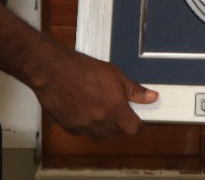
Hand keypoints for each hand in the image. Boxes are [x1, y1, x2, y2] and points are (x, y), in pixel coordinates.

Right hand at [33, 50, 157, 139]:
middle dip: (121, 124)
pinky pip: (85, 132)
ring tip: (100, 107)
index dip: (135, 122)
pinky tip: (85, 109)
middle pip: (118, 134)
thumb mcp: (114, 74)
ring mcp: (85, 127)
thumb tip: (151, 97)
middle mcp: (101, 122)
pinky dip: (88, 125)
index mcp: (115, 109)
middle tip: (117, 108)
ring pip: (101, 135)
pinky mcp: (71, 128)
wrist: (53, 71)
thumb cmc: (82, 69)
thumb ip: (134, 89)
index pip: (133, 128)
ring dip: (105, 126)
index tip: (134, 115)